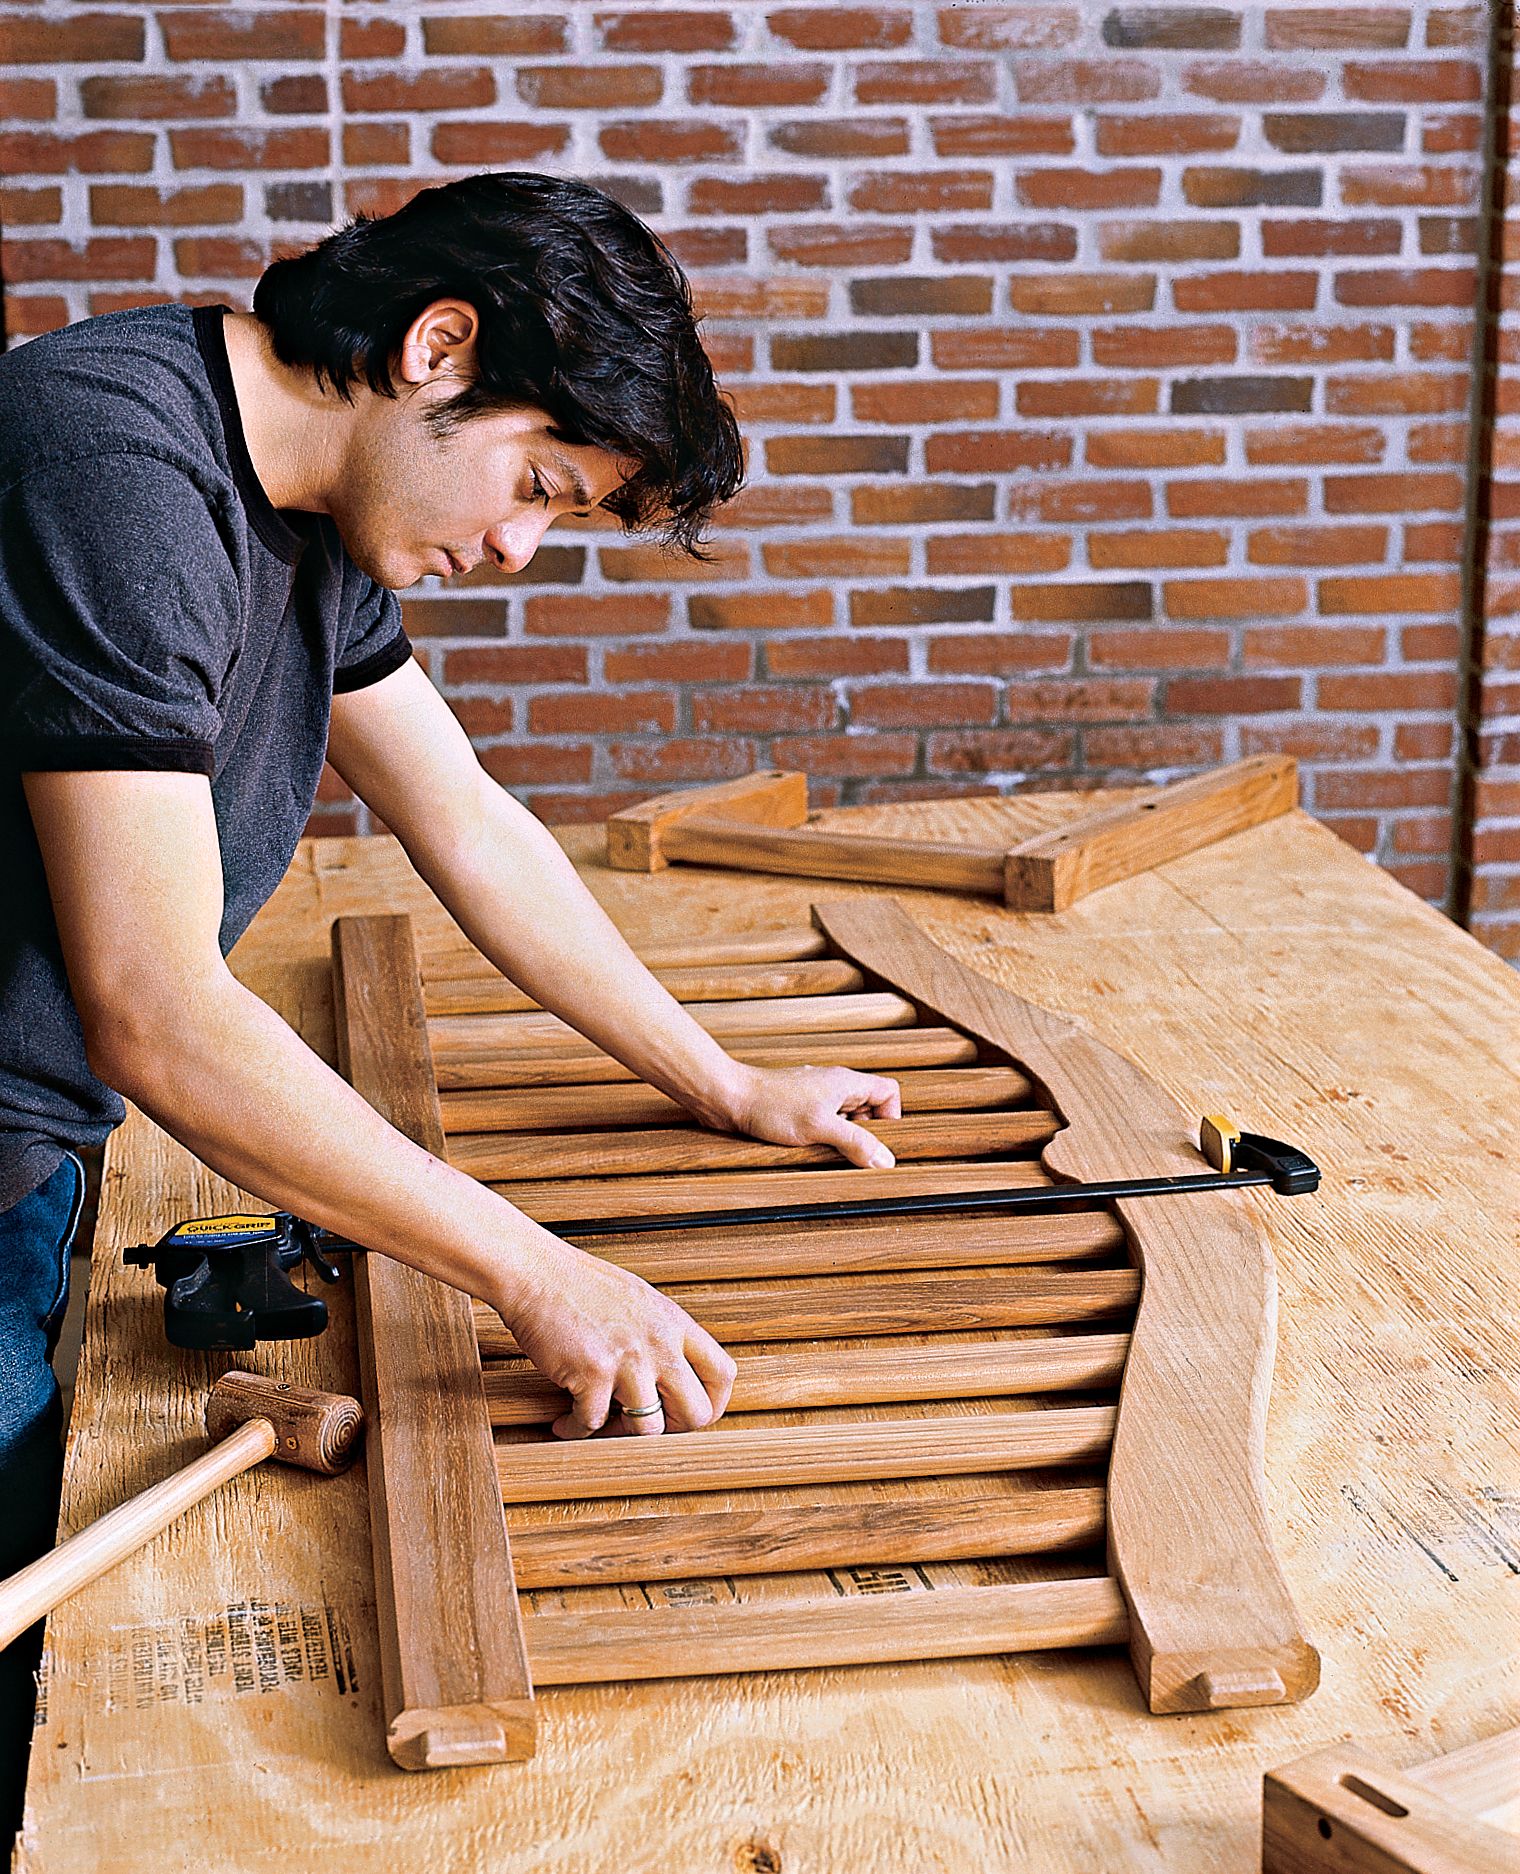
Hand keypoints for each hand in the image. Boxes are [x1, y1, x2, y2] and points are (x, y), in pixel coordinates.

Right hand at [498, 1233, 736, 1440]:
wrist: (536, 1271)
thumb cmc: (579, 1284)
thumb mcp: (639, 1300)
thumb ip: (661, 1335)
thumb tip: (671, 1373)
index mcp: (674, 1323)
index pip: (722, 1374)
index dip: (713, 1404)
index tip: (688, 1414)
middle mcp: (659, 1343)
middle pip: (696, 1412)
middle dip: (672, 1430)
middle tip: (646, 1427)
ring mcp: (628, 1360)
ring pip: (648, 1429)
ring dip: (620, 1436)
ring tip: (600, 1424)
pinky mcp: (592, 1374)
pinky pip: (593, 1423)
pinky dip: (576, 1428)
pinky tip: (565, 1421)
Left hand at [723, 1062, 901, 1168]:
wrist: (730, 1098)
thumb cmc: (771, 1105)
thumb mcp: (820, 1127)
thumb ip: (856, 1143)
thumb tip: (885, 1160)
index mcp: (846, 1083)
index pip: (888, 1092)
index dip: (891, 1117)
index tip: (877, 1140)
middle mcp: (834, 1086)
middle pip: (869, 1109)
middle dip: (864, 1133)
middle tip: (849, 1149)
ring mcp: (816, 1097)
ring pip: (845, 1119)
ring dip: (841, 1137)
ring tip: (824, 1147)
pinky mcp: (799, 1109)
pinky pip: (824, 1124)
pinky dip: (822, 1137)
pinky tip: (807, 1146)